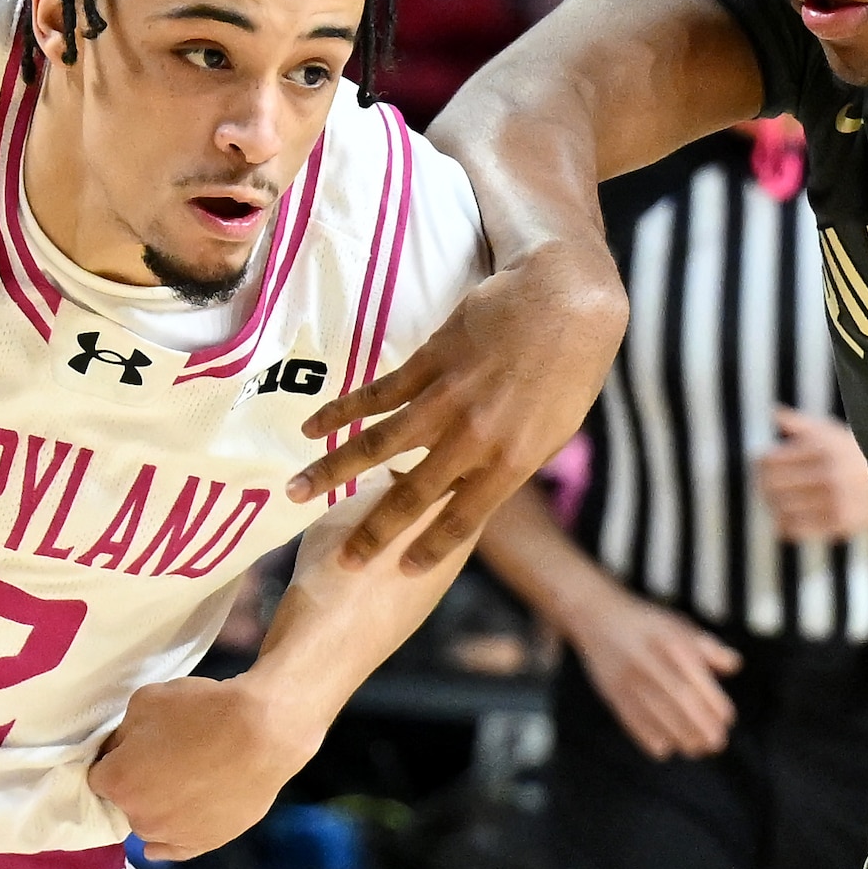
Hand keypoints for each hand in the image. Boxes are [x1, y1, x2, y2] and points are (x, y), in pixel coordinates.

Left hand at [91, 675, 297, 862]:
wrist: (263, 733)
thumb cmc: (202, 711)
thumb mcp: (146, 701)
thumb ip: (123, 732)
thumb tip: (119, 750)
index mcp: (118, 782)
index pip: (97, 776)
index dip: (113, 760)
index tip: (130, 749)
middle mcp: (139, 817)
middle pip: (124, 803)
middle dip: (135, 785)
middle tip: (162, 762)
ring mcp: (172, 835)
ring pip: (149, 825)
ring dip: (155, 810)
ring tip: (180, 787)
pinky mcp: (204, 843)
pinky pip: (174, 850)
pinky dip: (167, 843)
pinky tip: (162, 842)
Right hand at [291, 234, 624, 563]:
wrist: (566, 298)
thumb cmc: (571, 368)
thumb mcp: (554, 431)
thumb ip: (511, 463)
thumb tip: (477, 488)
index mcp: (512, 461)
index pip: (462, 519)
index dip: (430, 548)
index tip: (401, 570)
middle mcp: (474, 437)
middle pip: (411, 493)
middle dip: (373, 531)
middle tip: (342, 560)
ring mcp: (447, 398)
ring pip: (378, 444)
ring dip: (332, 471)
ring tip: (296, 492)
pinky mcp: (429, 362)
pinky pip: (377, 393)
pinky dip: (342, 412)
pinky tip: (313, 428)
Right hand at [560, 576, 738, 760]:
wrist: (597, 617)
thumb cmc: (647, 626)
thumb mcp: (679, 626)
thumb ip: (707, 647)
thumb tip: (733, 666)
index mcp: (671, 643)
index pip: (697, 679)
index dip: (714, 704)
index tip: (727, 719)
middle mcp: (649, 661)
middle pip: (679, 700)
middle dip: (700, 726)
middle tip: (716, 744)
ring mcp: (628, 679)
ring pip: (657, 715)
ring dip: (679, 737)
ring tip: (696, 749)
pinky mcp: (612, 693)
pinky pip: (631, 721)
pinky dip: (648, 738)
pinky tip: (665, 748)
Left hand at [758, 405, 867, 543]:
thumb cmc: (855, 453)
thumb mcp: (831, 431)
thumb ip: (800, 423)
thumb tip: (772, 413)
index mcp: (822, 449)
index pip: (771, 460)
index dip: (760, 462)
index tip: (761, 463)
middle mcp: (828, 474)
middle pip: (772, 485)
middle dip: (762, 484)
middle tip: (762, 484)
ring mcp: (834, 501)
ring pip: (781, 509)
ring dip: (772, 505)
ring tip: (774, 500)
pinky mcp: (840, 523)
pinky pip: (798, 529)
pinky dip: (785, 524)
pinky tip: (784, 518)